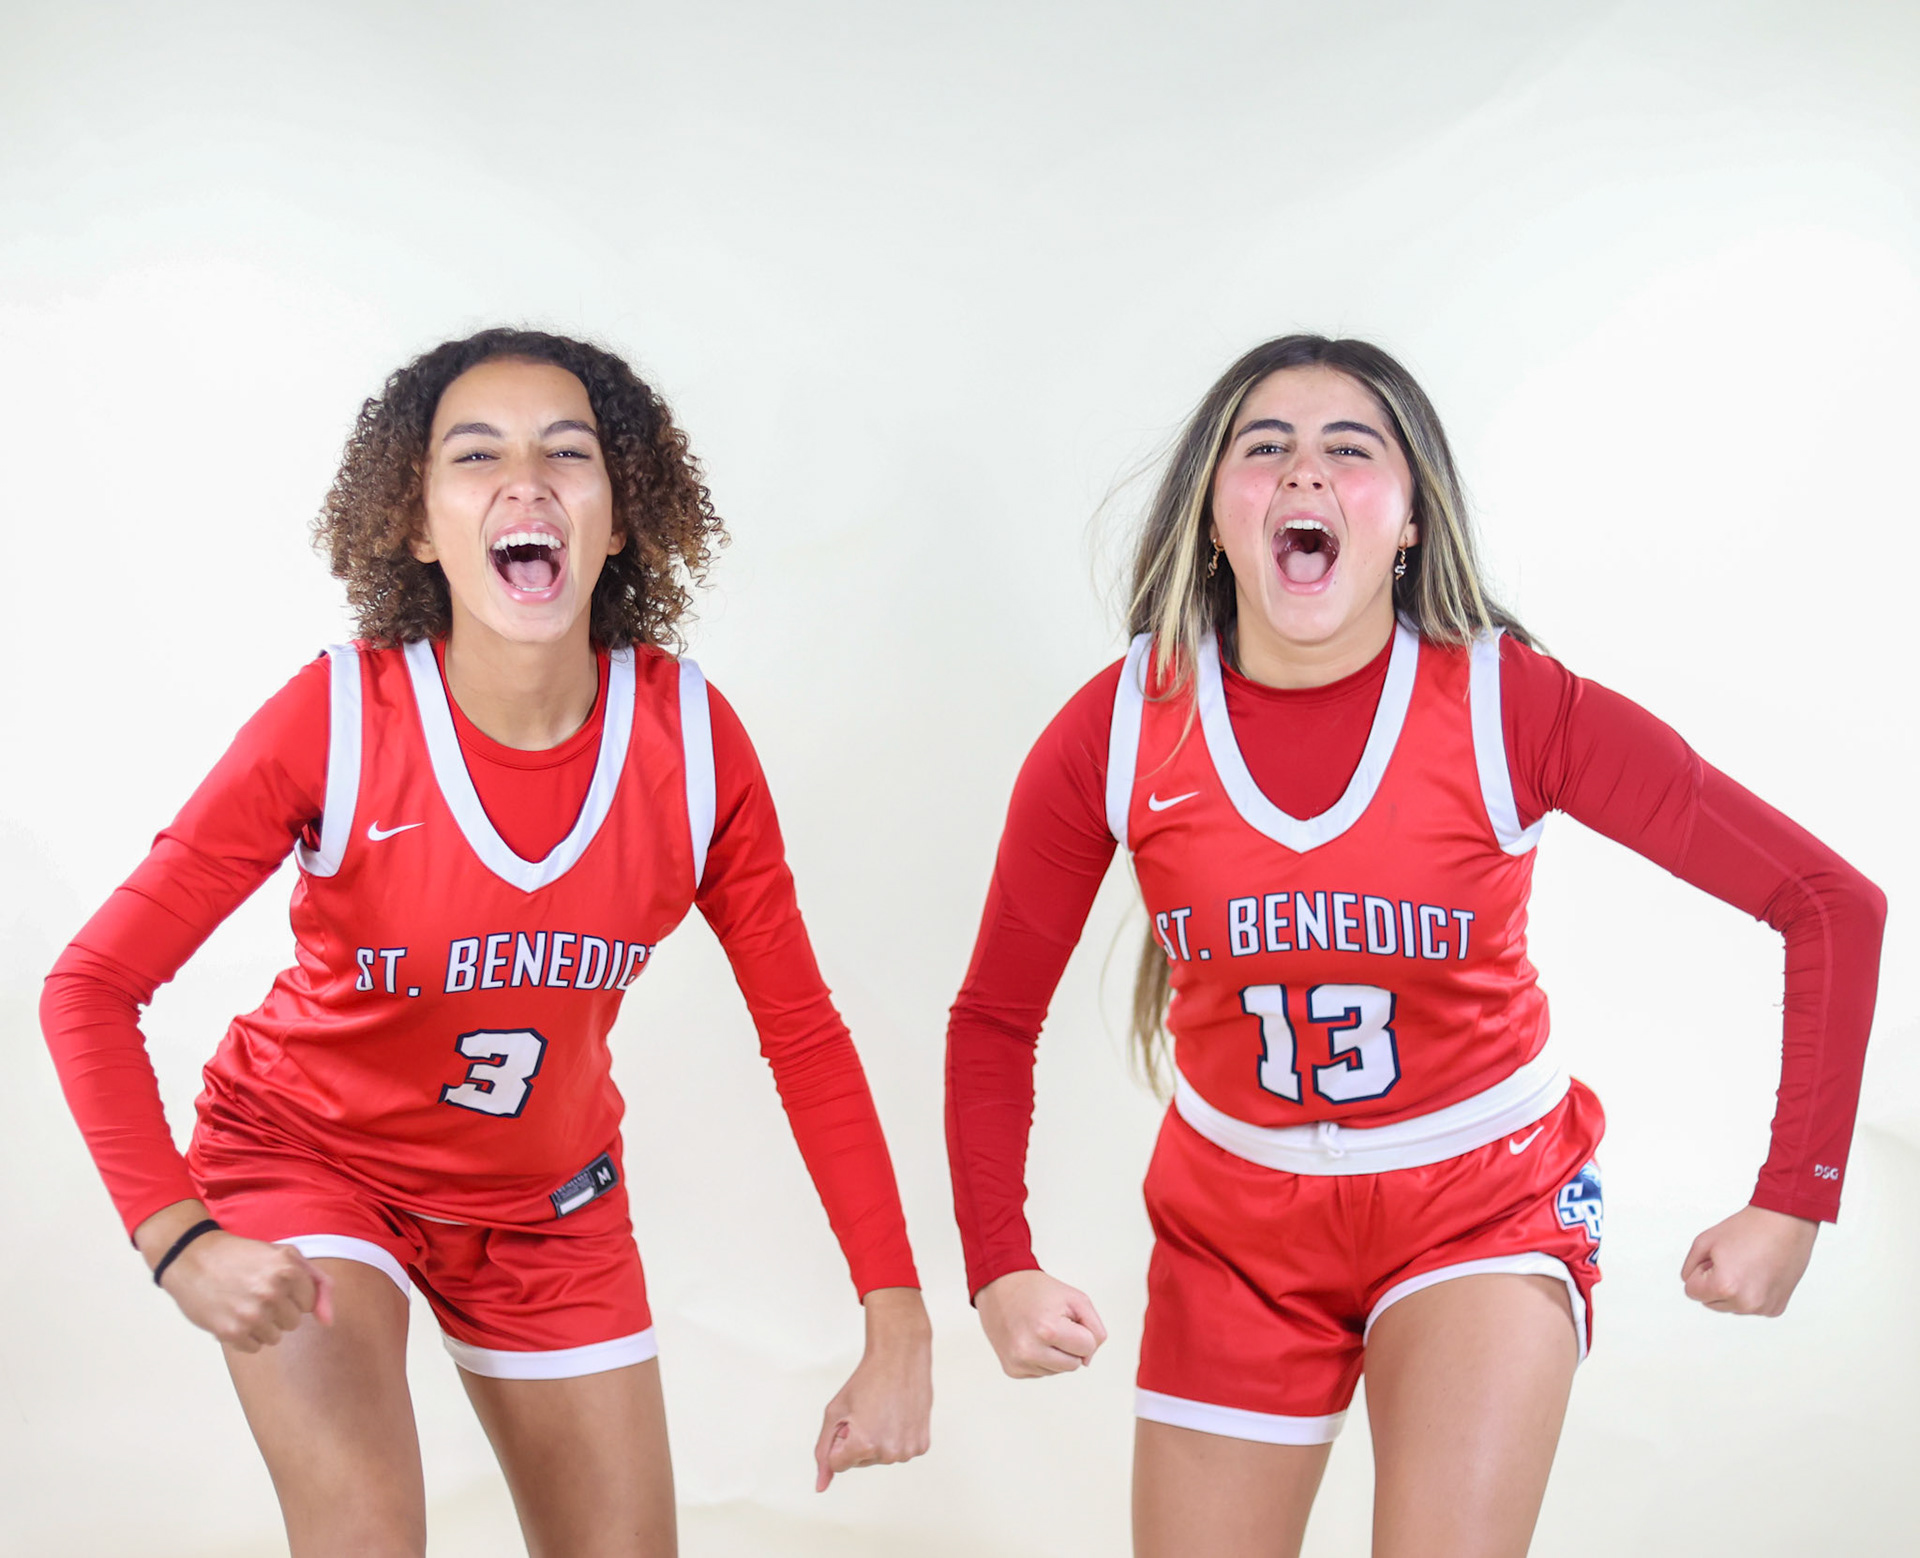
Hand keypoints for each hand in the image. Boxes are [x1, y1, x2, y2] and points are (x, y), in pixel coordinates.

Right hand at [135, 1200, 332, 1350]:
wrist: (193, 1258)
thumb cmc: (243, 1256)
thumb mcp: (285, 1255)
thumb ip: (318, 1283)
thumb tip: (328, 1321)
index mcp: (288, 1270)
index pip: (309, 1303)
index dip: (292, 1295)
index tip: (274, 1284)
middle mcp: (272, 1293)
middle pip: (293, 1322)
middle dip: (279, 1311)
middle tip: (256, 1293)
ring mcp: (251, 1315)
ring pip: (275, 1337)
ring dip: (262, 1325)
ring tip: (244, 1304)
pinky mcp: (231, 1332)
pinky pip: (254, 1347)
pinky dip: (245, 1336)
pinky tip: (232, 1315)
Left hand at [813, 1287, 931, 1491]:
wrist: (900, 1357)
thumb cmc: (865, 1382)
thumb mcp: (834, 1413)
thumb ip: (824, 1451)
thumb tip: (820, 1487)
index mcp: (863, 1446)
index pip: (838, 1464)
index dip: (840, 1439)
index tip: (850, 1418)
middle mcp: (888, 1453)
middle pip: (859, 1462)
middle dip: (858, 1441)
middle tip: (868, 1411)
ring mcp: (908, 1451)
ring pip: (880, 1457)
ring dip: (877, 1440)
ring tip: (884, 1411)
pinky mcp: (922, 1446)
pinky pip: (899, 1451)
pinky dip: (896, 1437)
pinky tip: (899, 1415)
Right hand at [975, 1268, 1105, 1377]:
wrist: (999, 1286)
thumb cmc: (1038, 1290)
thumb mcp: (1076, 1299)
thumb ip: (1095, 1330)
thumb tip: (1087, 1360)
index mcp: (1047, 1329)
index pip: (1087, 1348)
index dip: (1083, 1331)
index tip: (1065, 1317)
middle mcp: (1029, 1350)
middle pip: (1074, 1364)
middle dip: (1070, 1345)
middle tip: (1053, 1323)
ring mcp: (1018, 1362)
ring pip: (1058, 1370)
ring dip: (1055, 1353)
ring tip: (1039, 1330)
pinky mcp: (1012, 1369)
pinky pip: (1042, 1373)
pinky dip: (1042, 1358)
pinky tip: (1030, 1339)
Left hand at [1680, 1204, 1818, 1316]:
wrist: (1784, 1223)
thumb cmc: (1749, 1228)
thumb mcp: (1704, 1241)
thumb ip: (1689, 1266)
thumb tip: (1689, 1281)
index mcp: (1725, 1287)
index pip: (1691, 1292)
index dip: (1700, 1272)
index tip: (1715, 1259)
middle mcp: (1745, 1303)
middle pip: (1710, 1302)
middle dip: (1713, 1283)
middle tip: (1730, 1261)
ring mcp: (1763, 1308)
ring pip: (1730, 1306)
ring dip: (1732, 1291)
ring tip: (1746, 1266)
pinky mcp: (1776, 1308)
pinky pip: (1751, 1307)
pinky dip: (1751, 1293)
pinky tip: (1759, 1273)